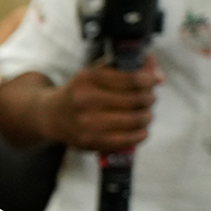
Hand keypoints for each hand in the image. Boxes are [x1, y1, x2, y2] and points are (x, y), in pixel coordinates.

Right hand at [40, 58, 162, 151]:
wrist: (51, 116)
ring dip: (147, 116)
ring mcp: (87, 123)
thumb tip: (158, 76)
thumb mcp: (96, 73)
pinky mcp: (90, 141)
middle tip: (149, 99)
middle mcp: (86, 100)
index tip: (152, 81)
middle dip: (149, 98)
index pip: (132, 78)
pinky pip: (127, 140)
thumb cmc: (80, 92)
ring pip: (136, 120)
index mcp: (88, 78)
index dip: (149, 80)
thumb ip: (127, 69)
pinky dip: (140, 134)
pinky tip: (140, 130)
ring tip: (145, 114)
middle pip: (137, 99)